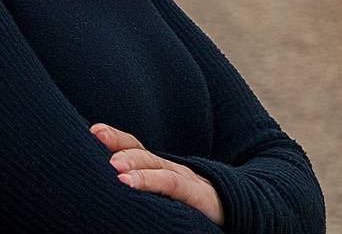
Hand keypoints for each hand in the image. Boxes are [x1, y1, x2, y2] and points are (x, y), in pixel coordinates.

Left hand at [90, 121, 224, 226]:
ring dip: (135, 164)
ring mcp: (188, 181)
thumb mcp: (170, 196)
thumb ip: (149, 189)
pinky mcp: (200, 197)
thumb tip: (116, 186)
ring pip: (158, 166)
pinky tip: (133, 183)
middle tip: (96, 137)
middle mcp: (174, 170)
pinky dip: (153, 182)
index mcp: (164, 170)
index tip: (94, 130)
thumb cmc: (199, 210)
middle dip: (120, 143)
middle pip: (144, 152)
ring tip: (113, 166)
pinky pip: (174, 186)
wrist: (246, 211)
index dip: (116, 139)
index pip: (137, 148)